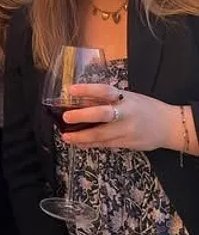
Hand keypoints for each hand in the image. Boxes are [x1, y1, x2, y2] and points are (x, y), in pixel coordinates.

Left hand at [61, 84, 176, 151]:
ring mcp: (127, 130)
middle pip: (103, 114)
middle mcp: (125, 113)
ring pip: (102, 135)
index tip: (70, 89)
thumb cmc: (143, 107)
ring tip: (66, 137)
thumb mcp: (126, 97)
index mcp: (124, 97)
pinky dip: (91, 144)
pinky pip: (106, 144)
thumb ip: (105, 99)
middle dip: (82, 116)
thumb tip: (80, 100)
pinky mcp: (127, 143)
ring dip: (82, 137)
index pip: (104, 91)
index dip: (87, 90)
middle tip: (66, 117)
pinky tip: (79, 144)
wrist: (169, 126)